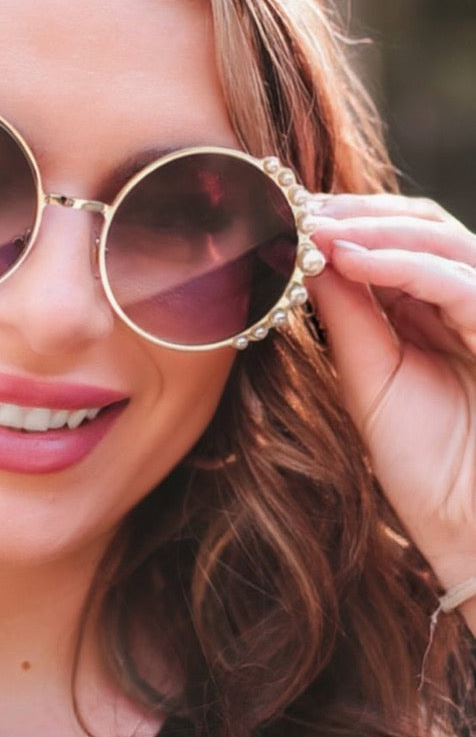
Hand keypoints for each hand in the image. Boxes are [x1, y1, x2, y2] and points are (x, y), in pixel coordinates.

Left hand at [307, 193, 475, 593]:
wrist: (471, 530)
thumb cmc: (425, 464)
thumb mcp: (368, 378)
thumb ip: (346, 315)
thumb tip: (306, 253)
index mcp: (434, 308)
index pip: (393, 240)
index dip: (340, 221)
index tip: (280, 212)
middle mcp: (468, 300)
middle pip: (421, 224)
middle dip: (354, 212)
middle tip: (292, 206)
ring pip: (441, 239)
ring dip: (373, 227)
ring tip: (313, 228)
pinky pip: (459, 283)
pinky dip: (403, 264)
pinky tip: (349, 258)